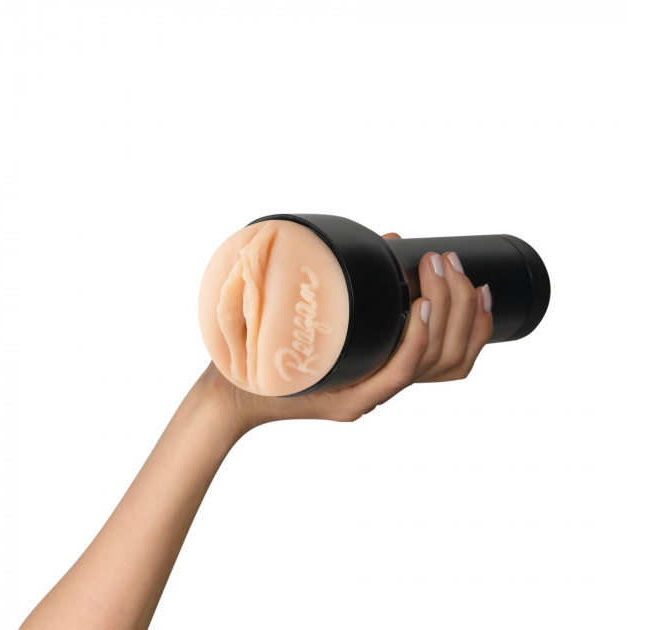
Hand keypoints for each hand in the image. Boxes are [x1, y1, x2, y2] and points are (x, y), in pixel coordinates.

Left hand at [201, 233, 492, 436]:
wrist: (234, 387)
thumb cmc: (280, 345)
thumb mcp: (332, 308)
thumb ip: (364, 282)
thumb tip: (394, 240)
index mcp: (390, 369)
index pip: (456, 358)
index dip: (479, 323)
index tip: (479, 282)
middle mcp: (387, 386)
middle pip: (452, 356)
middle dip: (462, 303)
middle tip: (448, 262)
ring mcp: (370, 395)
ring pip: (431, 361)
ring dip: (443, 310)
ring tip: (435, 270)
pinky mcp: (348, 400)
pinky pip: (396, 374)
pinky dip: (414, 339)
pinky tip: (418, 306)